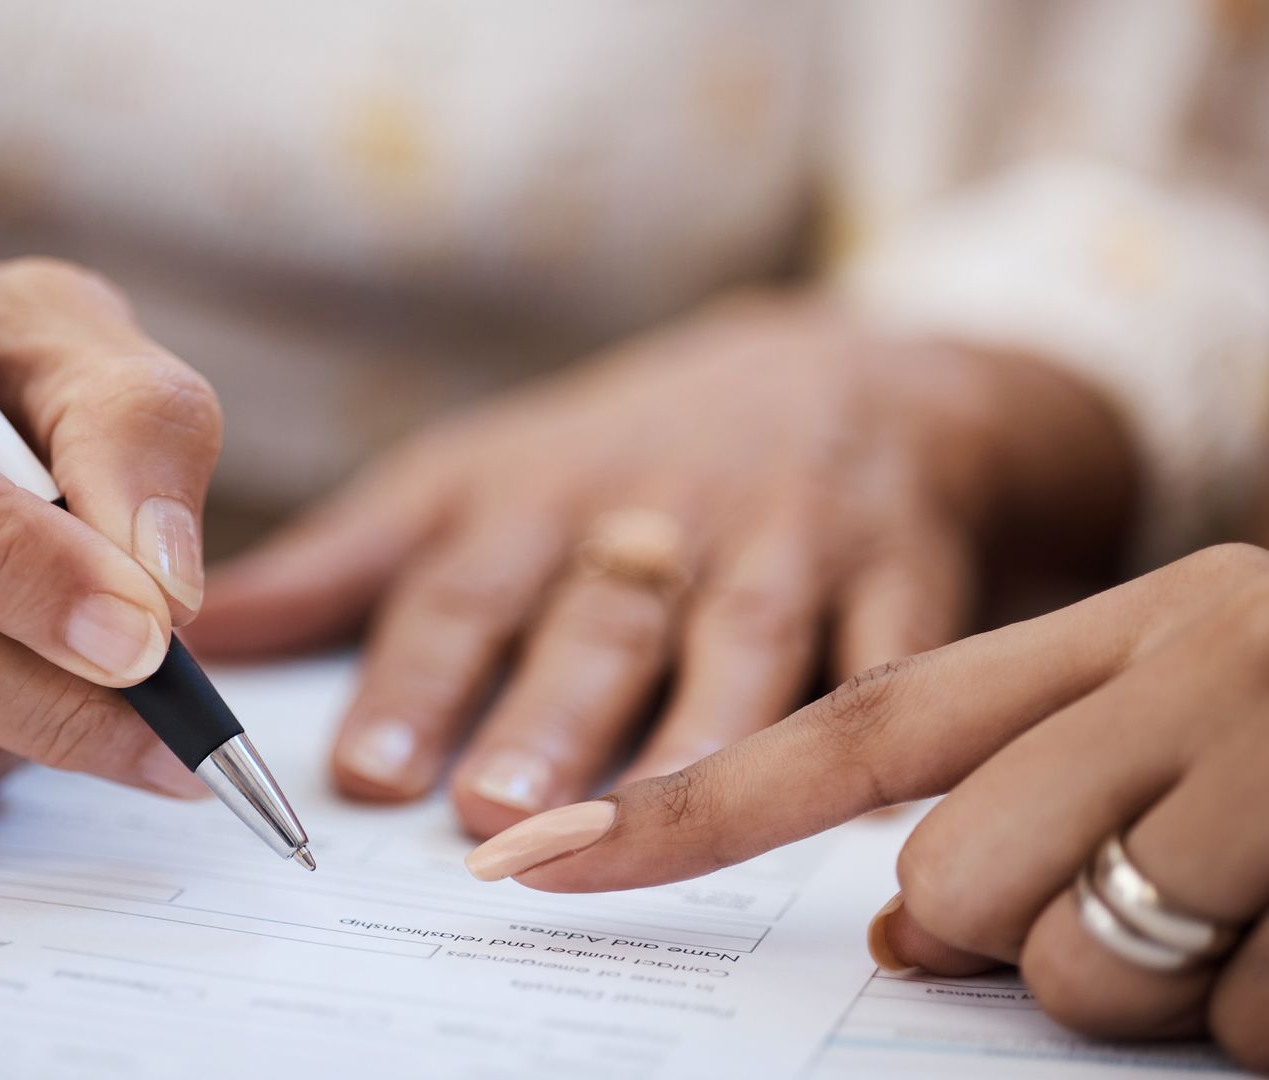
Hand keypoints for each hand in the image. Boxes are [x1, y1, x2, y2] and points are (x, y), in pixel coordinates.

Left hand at [186, 294, 1130, 836]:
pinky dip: (885, 714)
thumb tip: (204, 635)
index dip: (414, 677)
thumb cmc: (617, 458)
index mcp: (537, 494)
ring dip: (690, 734)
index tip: (360, 772)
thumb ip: (342, 566)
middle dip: (544, 711)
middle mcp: (656, 513)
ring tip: (640, 822)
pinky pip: (898, 653)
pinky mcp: (904, 573)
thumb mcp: (472, 481)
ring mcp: (788, 542)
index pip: (463, 586)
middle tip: (488, 810)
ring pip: (741, 645)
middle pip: (596, 618)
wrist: (845, 376)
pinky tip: (858, 809)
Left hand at [466, 544, 1268, 1066]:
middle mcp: (1187, 670)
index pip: (851, 728)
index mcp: (1118, 627)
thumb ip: (1031, 784)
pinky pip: (1243, 1026)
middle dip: (1017, 935)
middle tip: (1156, 885)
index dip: (685, 805)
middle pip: (959, 884)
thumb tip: (908, 923)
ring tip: (1266, 898)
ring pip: (1087, 969)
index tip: (533, 859)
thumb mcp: (1190, 713)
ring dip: (1164, 983)